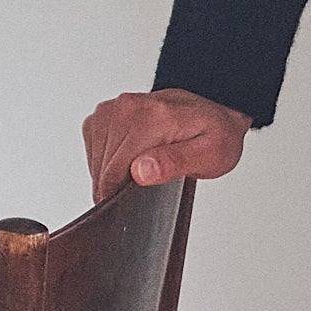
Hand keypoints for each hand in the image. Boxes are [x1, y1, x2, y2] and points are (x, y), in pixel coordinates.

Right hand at [82, 86, 251, 204]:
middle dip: (120, 185)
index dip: (120, 196)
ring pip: (96, 161)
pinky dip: (107, 161)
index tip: (137, 202)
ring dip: (113, 173)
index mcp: (152, 118)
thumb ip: (176, 163)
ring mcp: (114, 108)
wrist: (215, 111)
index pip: (114, 171)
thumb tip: (140, 171)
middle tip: (152, 181)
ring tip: (146, 166)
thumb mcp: (211, 155)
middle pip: (103, 168)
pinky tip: (132, 158)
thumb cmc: (216, 134)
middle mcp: (128, 108)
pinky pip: (94, 149)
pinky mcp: (104, 113)